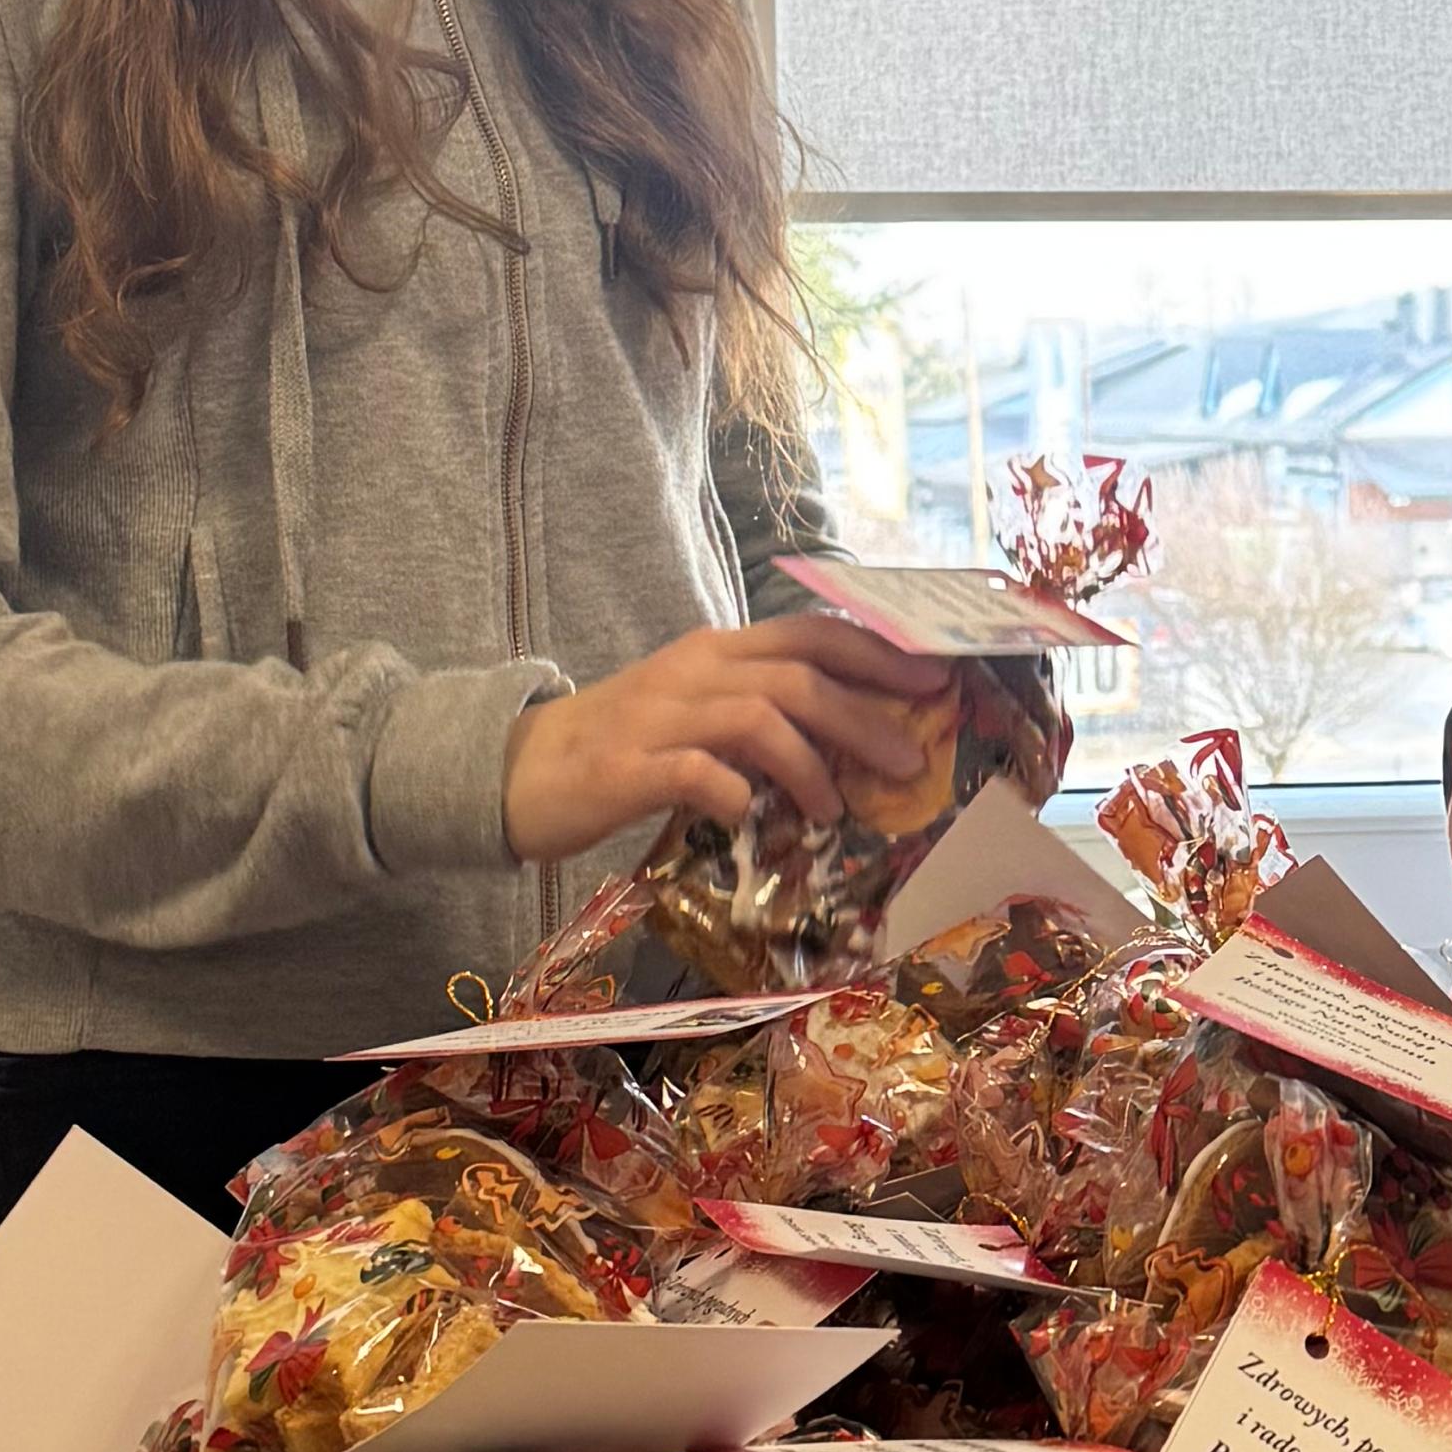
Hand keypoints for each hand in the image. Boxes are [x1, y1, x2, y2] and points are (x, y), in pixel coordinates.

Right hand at [502, 614, 955, 861]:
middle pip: (797, 676)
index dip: (877, 653)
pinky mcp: (623, 768)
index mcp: (717, 651)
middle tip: (911, 760)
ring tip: (836, 808)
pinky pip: (694, 772)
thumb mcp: (696, 713)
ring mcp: (656, 717)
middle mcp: (692, 672)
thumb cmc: (621, 745)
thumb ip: (762, 715)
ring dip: (810, 764)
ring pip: (755, 717)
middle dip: (865, 716)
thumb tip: (850, 742)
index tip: (935, 679)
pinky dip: (734, 793)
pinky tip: (751, 818)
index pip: (810, 634)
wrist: (516, 769)